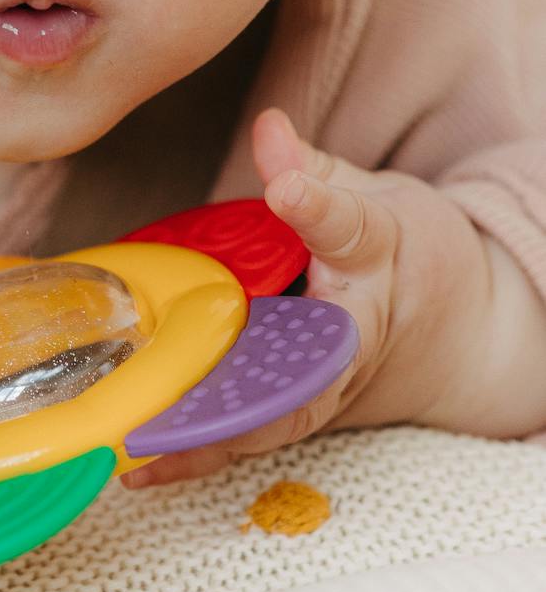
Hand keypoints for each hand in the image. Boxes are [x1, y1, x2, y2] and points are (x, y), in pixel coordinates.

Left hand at [121, 105, 492, 487]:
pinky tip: (137, 465)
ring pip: (266, 413)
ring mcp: (326, 380)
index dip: (317, 205)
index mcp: (377, 259)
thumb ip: (313, 169)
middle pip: (302, 354)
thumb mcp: (376, 200)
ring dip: (201, 433)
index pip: (351, 228)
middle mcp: (350, 332)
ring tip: (135, 445)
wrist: (457, 333)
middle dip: (245, 372)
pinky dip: (196, 452)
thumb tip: (268, 126)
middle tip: (183, 383)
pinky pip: (246, 432)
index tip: (288, 186)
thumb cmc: (408, 259)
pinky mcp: (300, 407)